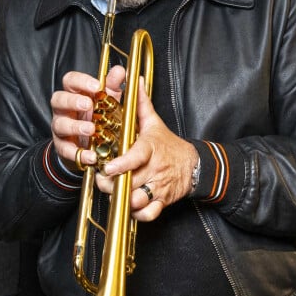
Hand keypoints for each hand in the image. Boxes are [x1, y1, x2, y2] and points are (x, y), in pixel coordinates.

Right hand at [50, 65, 124, 169]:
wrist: (89, 145)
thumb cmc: (97, 118)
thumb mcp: (106, 101)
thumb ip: (112, 87)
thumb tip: (120, 71)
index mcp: (74, 95)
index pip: (70, 81)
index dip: (80, 81)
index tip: (96, 86)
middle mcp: (64, 110)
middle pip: (58, 99)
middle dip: (72, 101)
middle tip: (88, 104)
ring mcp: (61, 128)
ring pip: (59, 124)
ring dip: (75, 126)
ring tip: (91, 129)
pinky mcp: (63, 147)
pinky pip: (65, 149)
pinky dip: (78, 153)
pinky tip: (91, 155)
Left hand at [95, 79, 198, 221]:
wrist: (194, 165)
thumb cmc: (168, 145)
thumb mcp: (155, 123)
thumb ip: (140, 105)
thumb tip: (134, 82)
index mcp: (150, 149)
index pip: (136, 158)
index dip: (121, 165)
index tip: (108, 167)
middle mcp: (154, 169)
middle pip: (129, 181)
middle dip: (111, 183)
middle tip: (102, 179)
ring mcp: (159, 186)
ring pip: (137, 199)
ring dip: (122, 199)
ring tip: (113, 193)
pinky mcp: (163, 201)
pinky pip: (149, 213)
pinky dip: (138, 214)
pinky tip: (130, 207)